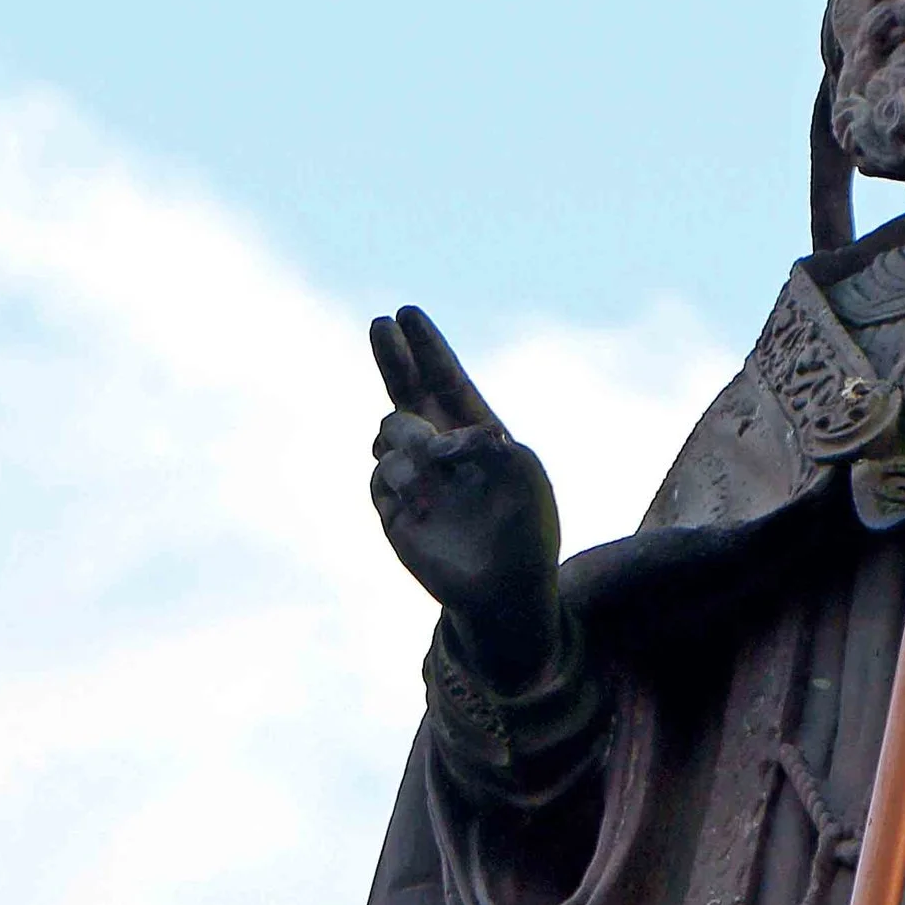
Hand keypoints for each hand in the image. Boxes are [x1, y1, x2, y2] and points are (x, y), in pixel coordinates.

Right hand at [368, 305, 563, 687]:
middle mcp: (439, 448)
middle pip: (406, 392)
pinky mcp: (391, 508)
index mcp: (475, 432)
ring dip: (407, 434)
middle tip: (379, 325)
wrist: (503, 591)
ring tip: (429, 456)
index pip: (446, 380)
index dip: (427, 347)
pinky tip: (418, 495)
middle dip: (393, 358)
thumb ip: (487, 442)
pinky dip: (399, 476)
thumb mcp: (524, 474)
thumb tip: (439, 434)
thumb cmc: (525, 530)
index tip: (406, 313)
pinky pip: (379, 475)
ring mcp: (413, 477)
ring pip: (388, 431)